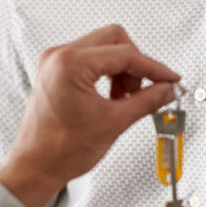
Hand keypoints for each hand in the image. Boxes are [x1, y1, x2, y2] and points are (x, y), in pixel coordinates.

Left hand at [0, 25, 178, 206]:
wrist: (36, 167)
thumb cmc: (60, 150)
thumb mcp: (114, 123)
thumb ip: (146, 101)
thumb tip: (166, 90)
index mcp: (70, 64)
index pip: (125, 54)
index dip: (153, 68)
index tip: (170, 79)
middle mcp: (60, 56)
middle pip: (114, 39)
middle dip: (135, 64)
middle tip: (146, 89)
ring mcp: (55, 62)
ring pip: (103, 48)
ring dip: (121, 70)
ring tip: (125, 99)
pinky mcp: (55, 71)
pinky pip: (90, 59)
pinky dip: (107, 74)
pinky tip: (113, 97)